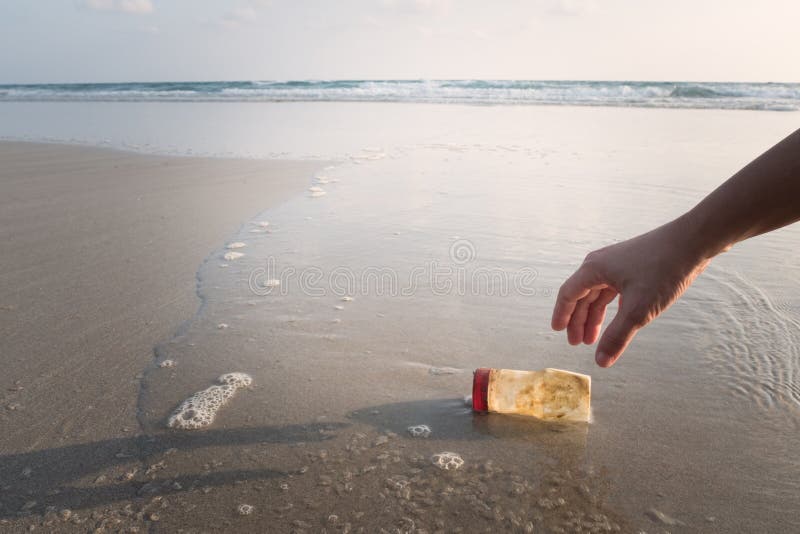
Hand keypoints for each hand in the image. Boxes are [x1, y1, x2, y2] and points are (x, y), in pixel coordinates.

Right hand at [551, 218, 712, 366]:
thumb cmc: (663, 270)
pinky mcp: (632, 265)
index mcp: (594, 269)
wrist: (693, 242)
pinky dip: (610, 307)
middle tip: (578, 343)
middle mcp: (600, 264)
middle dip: (578, 321)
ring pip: (598, 294)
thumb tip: (600, 362)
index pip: (568, 294)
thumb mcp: (638, 309)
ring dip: (594, 316)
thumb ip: (617, 337)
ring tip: (593, 338)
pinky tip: (616, 319)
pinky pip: (613, 289)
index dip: (562, 315)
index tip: (558, 332)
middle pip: (581, 295)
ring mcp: (617, 263)